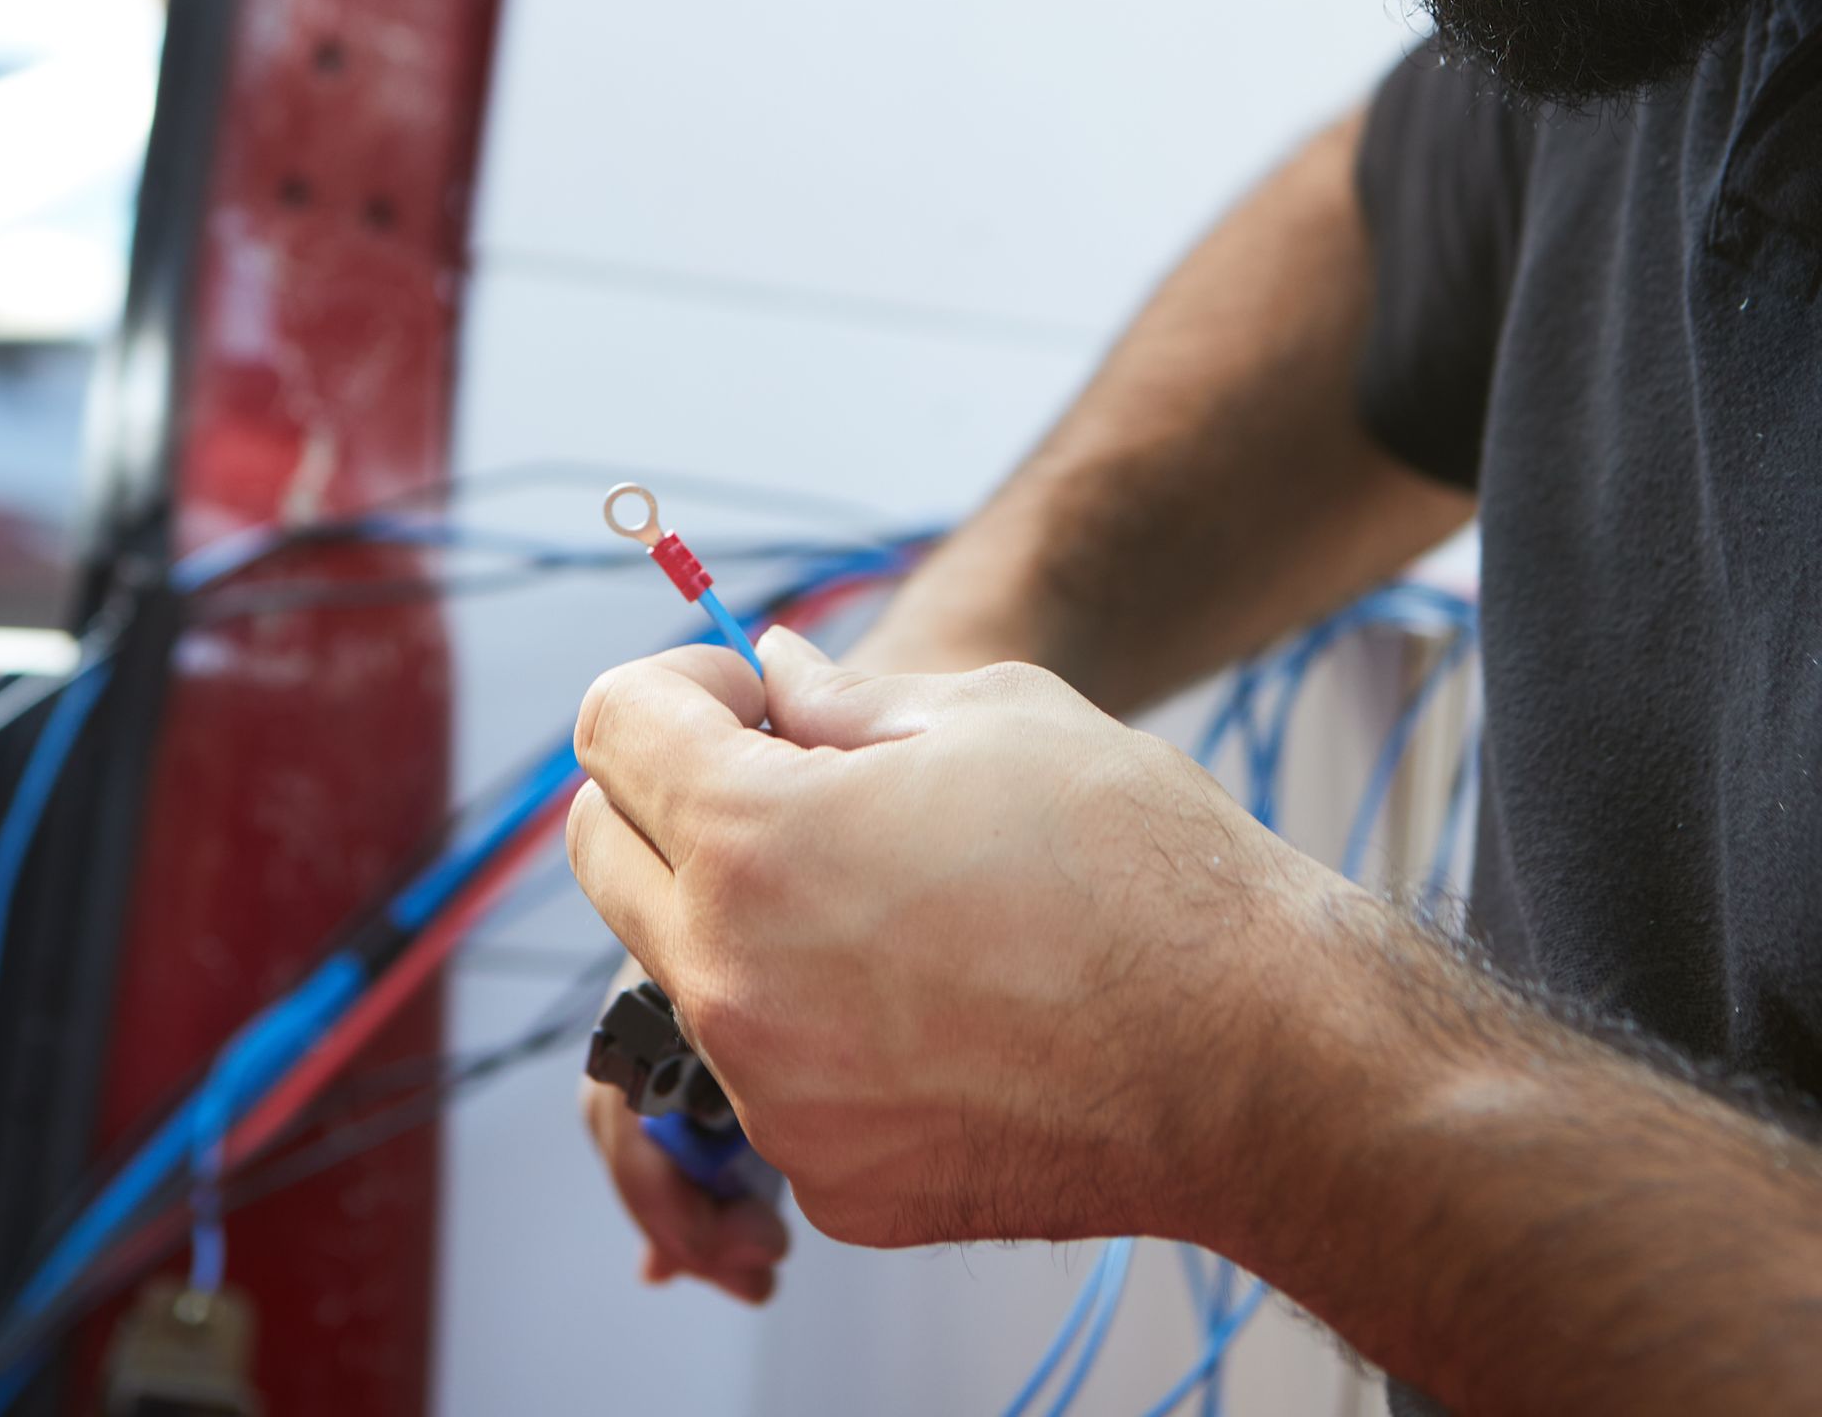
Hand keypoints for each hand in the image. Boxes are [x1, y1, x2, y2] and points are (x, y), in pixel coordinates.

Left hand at [567, 628, 1316, 1254]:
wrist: (1257, 1056)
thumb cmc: (1137, 864)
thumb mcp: (991, 714)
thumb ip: (850, 696)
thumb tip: (777, 678)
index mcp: (755, 840)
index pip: (612, 726)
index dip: (682, 684)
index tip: (751, 699)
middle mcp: (731, 980)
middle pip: (604, 852)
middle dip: (671, 794)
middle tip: (787, 778)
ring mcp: (775, 1099)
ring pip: (686, 968)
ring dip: (743, 911)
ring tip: (888, 890)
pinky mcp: (830, 1181)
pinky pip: (771, 1072)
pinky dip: (815, 1022)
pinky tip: (937, 994)